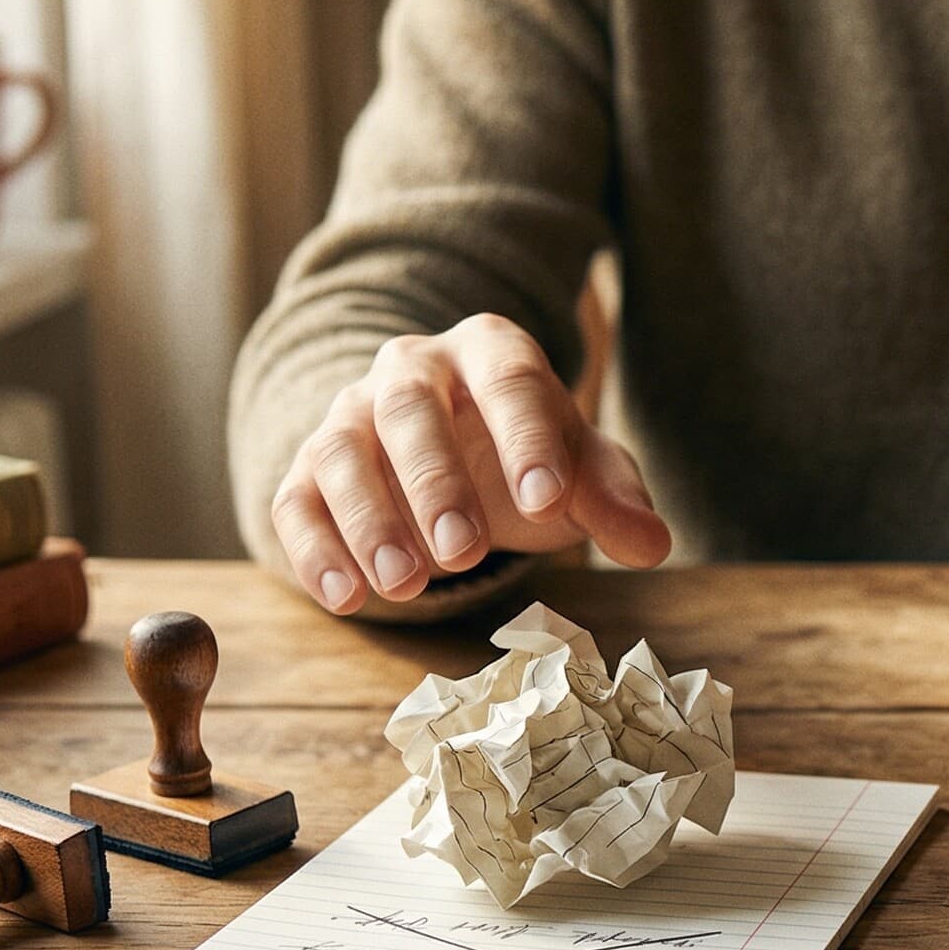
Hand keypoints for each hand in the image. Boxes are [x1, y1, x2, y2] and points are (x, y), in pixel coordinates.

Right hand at [270, 313, 671, 612]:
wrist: (458, 455)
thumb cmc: (528, 458)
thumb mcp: (581, 473)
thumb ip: (613, 500)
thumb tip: (652, 543)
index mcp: (490, 352)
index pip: (508, 382)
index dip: (526, 440)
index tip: (547, 501)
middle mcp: (411, 369)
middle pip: (410, 410)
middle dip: (435, 481)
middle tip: (463, 551)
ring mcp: (351, 414)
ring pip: (341, 451)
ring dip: (369, 519)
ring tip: (405, 585)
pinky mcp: (308, 468)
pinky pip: (296, 500)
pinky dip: (315, 549)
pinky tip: (345, 597)